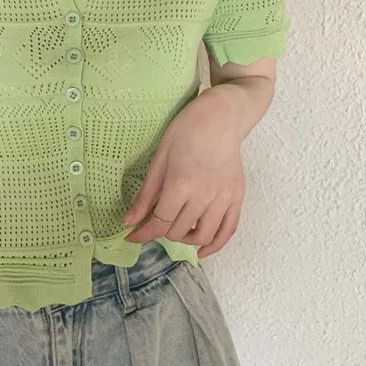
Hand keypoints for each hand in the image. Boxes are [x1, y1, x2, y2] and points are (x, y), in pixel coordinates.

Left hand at [120, 91, 245, 257]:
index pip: (159, 223)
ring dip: (184, 240)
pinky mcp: (237, 198)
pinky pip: (227, 231)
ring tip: (175, 230)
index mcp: (181, 185)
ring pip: (202, 237)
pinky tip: (201, 249)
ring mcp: (223, 199)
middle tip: (154, 223)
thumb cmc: (186, 131)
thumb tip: (128, 222)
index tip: (131, 236)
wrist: (221, 117)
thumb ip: (145, 195)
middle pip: (177, 231)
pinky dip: (214, 245)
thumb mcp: (159, 159)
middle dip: (161, 232)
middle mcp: (204, 196)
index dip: (142, 234)